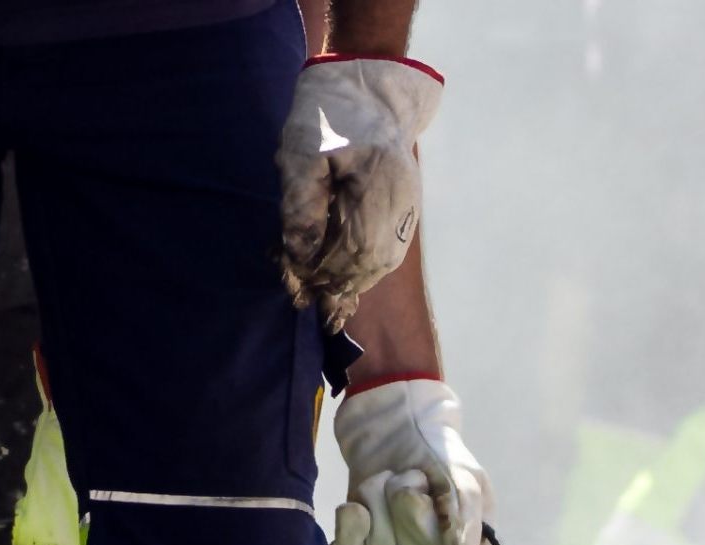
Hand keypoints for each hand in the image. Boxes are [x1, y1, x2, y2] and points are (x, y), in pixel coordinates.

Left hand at [277, 56, 442, 330]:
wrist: (369, 88)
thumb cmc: (327, 116)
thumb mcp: (301, 154)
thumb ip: (300, 206)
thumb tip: (300, 256)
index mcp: (378, 182)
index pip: (354, 249)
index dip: (323, 273)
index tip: (296, 282)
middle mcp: (402, 199)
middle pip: (372, 264)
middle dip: (335, 286)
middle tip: (303, 295)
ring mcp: (409, 204)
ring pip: (383, 262)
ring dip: (350, 282)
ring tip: (320, 294)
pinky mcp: (406, 207)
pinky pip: (388, 250)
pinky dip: (363, 269)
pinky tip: (340, 278)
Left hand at [331, 377, 493, 544]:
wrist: (395, 438)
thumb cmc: (438, 458)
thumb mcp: (465, 475)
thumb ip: (466, 514)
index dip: (422, 514)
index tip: (424, 486)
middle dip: (399, 498)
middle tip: (407, 478)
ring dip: (375, 500)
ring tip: (387, 484)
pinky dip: (348, 520)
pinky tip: (358, 505)